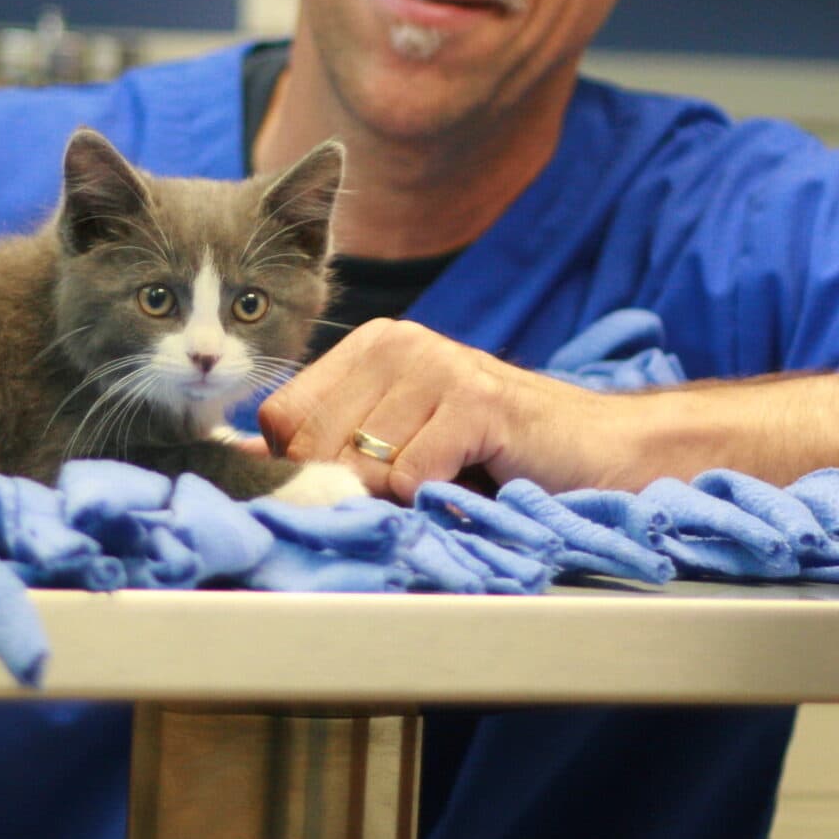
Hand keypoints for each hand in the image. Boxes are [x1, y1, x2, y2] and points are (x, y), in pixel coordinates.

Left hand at [255, 318, 622, 499]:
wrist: (596, 450)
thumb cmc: (493, 454)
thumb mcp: (399, 440)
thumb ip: (328, 444)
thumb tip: (242, 464)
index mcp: (370, 346)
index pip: (280, 418)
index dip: (301, 467)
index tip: (346, 486)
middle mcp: (397, 341)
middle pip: (311, 444)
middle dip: (348, 488)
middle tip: (405, 491)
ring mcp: (436, 363)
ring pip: (360, 463)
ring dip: (398, 496)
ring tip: (443, 480)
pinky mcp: (474, 397)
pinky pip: (409, 475)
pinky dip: (432, 497)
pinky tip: (470, 477)